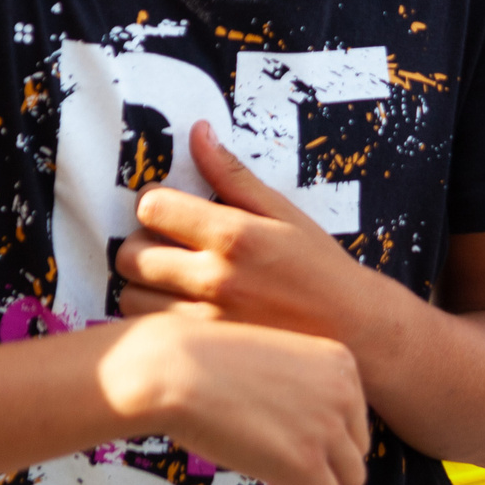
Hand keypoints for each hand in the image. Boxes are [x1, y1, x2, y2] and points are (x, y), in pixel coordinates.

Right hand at [97, 309, 369, 484]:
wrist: (174, 369)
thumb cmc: (206, 361)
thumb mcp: (274, 361)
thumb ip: (304, 390)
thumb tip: (313, 438)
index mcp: (339, 361)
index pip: (354, 416)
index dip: (321, 436)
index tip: (284, 436)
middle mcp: (344, 393)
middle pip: (355, 449)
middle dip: (321, 462)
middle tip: (277, 461)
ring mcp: (328, 429)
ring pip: (350, 480)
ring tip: (275, 479)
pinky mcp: (307, 464)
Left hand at [116, 122, 371, 343]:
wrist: (355, 332)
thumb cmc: (319, 267)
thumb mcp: (283, 212)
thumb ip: (232, 175)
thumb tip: (198, 132)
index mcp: (234, 235)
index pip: (151, 206)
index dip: (154, 203)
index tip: (168, 210)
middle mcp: (215, 278)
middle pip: (130, 253)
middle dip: (139, 243)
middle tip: (163, 245)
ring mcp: (207, 320)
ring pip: (131, 295)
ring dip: (142, 284)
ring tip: (169, 280)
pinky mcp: (205, 353)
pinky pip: (149, 331)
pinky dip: (152, 318)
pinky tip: (178, 310)